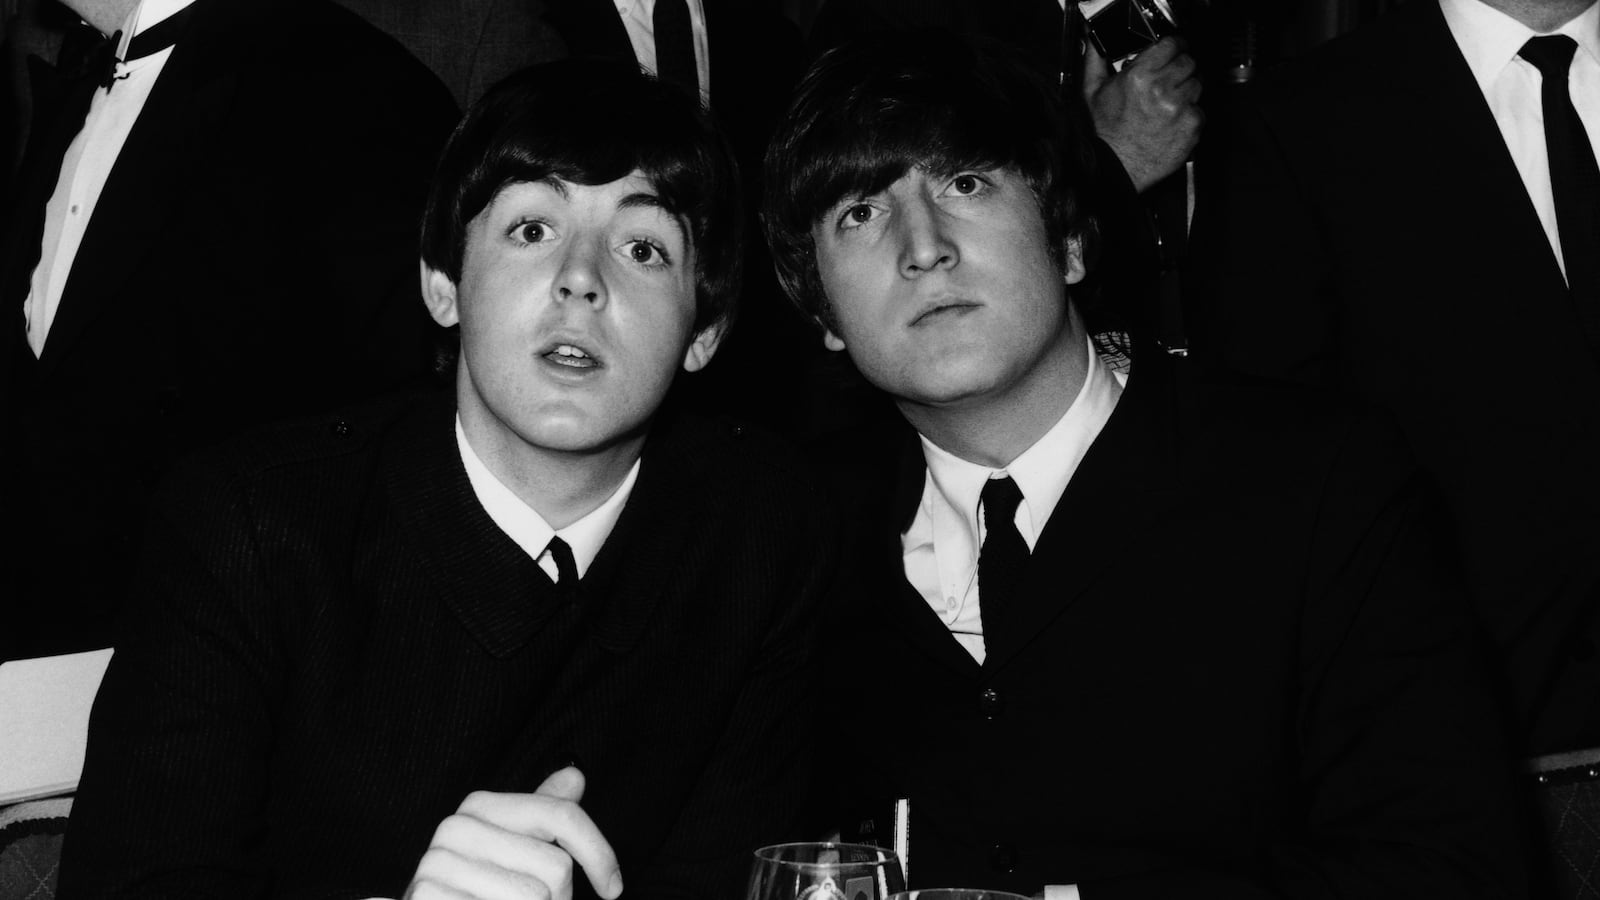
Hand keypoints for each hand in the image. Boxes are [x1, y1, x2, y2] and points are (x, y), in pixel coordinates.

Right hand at [404, 767, 623, 899]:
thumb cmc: (481, 886)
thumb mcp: (514, 845)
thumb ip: (542, 812)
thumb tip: (575, 776)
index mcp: (480, 805)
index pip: (561, 816)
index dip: (598, 853)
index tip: (613, 888)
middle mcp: (456, 827)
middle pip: (555, 866)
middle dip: (558, 898)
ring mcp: (437, 863)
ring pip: (535, 897)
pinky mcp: (428, 896)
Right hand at [1083, 36, 1202, 192]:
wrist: (1115, 168)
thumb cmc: (1104, 134)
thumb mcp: (1091, 92)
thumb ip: (1096, 60)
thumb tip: (1094, 41)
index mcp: (1139, 76)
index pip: (1172, 44)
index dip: (1174, 46)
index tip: (1173, 50)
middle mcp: (1162, 89)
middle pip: (1188, 62)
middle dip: (1180, 68)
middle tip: (1168, 80)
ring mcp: (1180, 108)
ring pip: (1197, 84)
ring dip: (1186, 90)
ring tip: (1168, 104)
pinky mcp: (1192, 126)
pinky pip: (1200, 110)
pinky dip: (1190, 114)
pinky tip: (1172, 122)